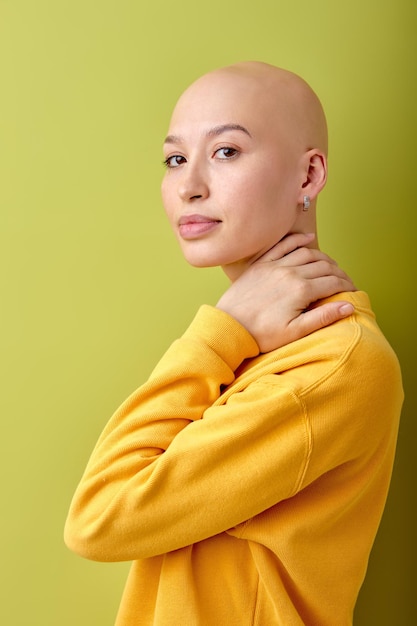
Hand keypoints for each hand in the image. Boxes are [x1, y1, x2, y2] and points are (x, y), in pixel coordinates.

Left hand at [216, 233, 355, 352]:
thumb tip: (349, 306)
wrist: (228, 327)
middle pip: (324, 266)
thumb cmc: (261, 334)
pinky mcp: (261, 264)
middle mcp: (290, 273)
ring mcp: (275, 266)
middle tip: (345, 280)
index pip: (333, 282)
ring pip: (307, 253)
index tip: (353, 291)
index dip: (347, 286)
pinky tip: (308, 239)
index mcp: (301, 290)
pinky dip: (298, 240)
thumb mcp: (295, 331)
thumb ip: (323, 317)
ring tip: (331, 265)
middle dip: (339, 272)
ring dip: (323, 257)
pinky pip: (283, 245)